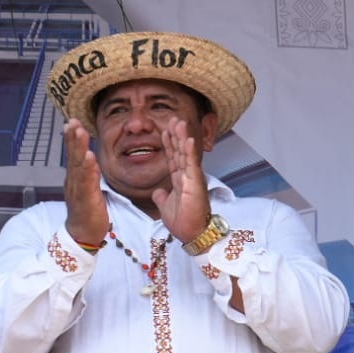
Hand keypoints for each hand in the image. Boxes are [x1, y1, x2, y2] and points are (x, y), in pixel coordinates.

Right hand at [62, 119, 108, 244]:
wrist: (83, 235)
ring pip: (78, 166)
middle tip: (72, 121)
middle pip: (72, 156)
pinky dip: (87, 169)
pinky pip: (86, 182)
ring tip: (79, 132)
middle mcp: (73, 182)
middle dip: (72, 138)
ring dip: (78, 148)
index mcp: (75, 178)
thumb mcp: (88, 187)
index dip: (71, 139)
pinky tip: (89, 157)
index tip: (72, 121)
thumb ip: (88, 172)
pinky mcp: (85, 199)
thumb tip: (89, 157)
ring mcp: (78, 190)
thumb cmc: (87, 211)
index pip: (73, 155)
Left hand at [153, 117, 211, 243]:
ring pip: (186, 153)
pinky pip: (192, 164)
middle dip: (176, 135)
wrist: (192, 234)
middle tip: (173, 119)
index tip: (164, 131)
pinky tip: (188, 139)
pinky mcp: (196, 183)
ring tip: (179, 122)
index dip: (169, 144)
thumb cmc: (183, 222)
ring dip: (182, 137)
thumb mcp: (166, 207)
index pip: (173, 158)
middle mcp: (187, 176)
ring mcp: (192, 178)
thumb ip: (162, 197)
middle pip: (180, 151)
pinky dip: (190, 151)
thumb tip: (157, 192)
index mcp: (180, 180)